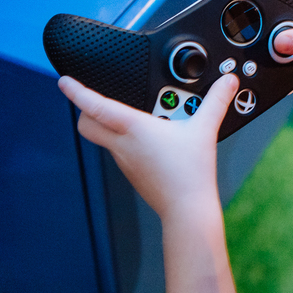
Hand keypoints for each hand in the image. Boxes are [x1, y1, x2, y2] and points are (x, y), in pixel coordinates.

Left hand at [57, 73, 239, 219]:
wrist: (186, 210)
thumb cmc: (190, 173)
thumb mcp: (204, 130)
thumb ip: (215, 101)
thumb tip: (228, 82)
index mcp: (134, 128)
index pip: (95, 107)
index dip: (76, 92)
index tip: (64, 82)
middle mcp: (123, 144)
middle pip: (86, 125)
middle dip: (83, 110)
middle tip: (93, 97)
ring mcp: (124, 160)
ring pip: (103, 138)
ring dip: (109, 124)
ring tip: (135, 114)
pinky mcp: (132, 172)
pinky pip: (120, 150)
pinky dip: (125, 139)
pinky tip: (148, 137)